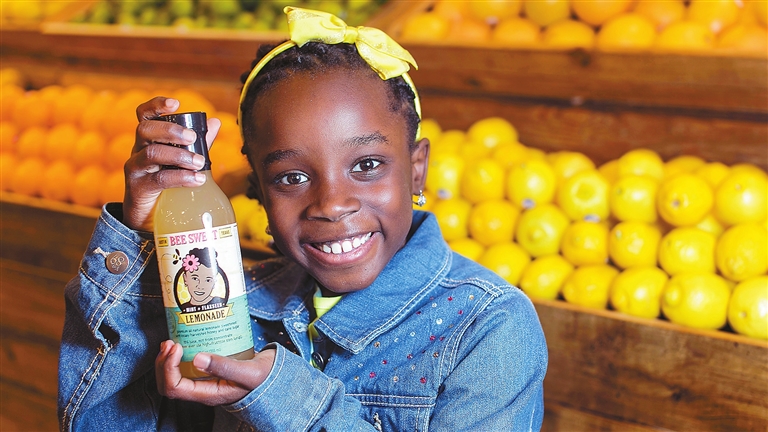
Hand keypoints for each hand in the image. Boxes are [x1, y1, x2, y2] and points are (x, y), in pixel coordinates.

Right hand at [123, 97, 221, 230]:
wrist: (149, 218)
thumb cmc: (166, 184)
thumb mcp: (182, 160)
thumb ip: (198, 143)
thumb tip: (215, 121)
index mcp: (148, 140)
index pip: (145, 115)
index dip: (156, 105)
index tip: (176, 103)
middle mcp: (138, 150)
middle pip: (145, 130)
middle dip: (170, 131)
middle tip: (192, 138)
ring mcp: (136, 169)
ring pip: (151, 153)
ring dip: (179, 155)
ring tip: (199, 163)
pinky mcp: (138, 189)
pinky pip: (158, 179)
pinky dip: (180, 177)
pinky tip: (197, 179)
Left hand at [155, 340, 275, 405]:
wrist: (274, 376)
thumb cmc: (263, 377)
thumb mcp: (247, 372)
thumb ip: (224, 367)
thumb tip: (196, 359)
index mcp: (209, 394)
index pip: (175, 388)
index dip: (169, 368)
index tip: (177, 347)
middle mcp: (202, 390)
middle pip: (168, 384)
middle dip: (163, 363)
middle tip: (170, 342)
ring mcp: (203, 381)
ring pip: (173, 376)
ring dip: (167, 359)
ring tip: (172, 341)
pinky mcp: (208, 372)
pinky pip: (184, 367)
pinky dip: (178, 356)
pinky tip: (184, 342)